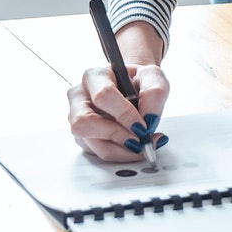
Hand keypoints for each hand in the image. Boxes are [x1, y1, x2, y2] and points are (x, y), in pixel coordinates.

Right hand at [67, 22, 170, 161]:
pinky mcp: (84, 137)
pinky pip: (99, 153)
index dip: (123, 114)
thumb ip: (154, 93)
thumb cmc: (138, 81)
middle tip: (138, 140)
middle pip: (83, 123)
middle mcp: (80, 98)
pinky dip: (120, 154)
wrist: (134, 89)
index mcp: (94, 77)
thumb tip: (148, 118)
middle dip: (115, 136)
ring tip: (142, 145)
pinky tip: (135, 147)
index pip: (103, 96)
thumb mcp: (153, 77)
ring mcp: (78, 119)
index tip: (142, 126)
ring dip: (120, 150)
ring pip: (91, 143)